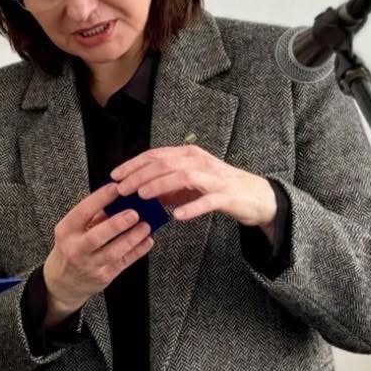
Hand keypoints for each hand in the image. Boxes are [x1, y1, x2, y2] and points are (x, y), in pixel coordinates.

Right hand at [42, 183, 153, 325]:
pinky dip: (137, 251)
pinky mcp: (103, 277)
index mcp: (66, 231)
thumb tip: (118, 199)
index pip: (82, 212)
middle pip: (97, 236)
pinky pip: (123, 262)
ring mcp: (89, 265)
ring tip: (146, 226)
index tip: (116, 188)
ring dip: (132, 238)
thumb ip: (93, 216)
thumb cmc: (70, 248)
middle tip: (135, 212)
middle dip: (117, 224)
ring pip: (113, 252)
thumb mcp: (73, 230)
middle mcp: (75, 249)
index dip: (99, 199)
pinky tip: (147, 240)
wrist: (63, 282)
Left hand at [112, 145, 276, 241]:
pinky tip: (176, 216)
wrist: (255, 196)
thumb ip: (166, 185)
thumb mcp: (188, 183)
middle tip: (122, 189)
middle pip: (165, 164)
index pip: (155, 155)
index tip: (115, 176)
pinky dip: (191, 207)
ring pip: (183, 177)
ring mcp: (214, 177)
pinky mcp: (226, 195)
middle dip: (140, 176)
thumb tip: (137, 192)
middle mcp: (200, 161)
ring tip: (142, 196)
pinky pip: (207, 201)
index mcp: (188, 154)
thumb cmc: (217, 187)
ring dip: (160, 186)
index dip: (133, 165)